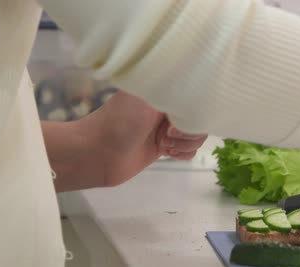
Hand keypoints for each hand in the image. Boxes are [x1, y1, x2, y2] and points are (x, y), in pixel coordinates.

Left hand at [45, 91, 206, 191]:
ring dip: (184, 143)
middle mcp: (168, 105)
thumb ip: (172, 86)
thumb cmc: (118, 122)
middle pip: (201, 116)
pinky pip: (190, 150)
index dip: (195, 109)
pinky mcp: (166, 146)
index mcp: (163, 88)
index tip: (176, 117)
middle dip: (189, 130)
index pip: (197, 93)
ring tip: (162, 143)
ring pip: (197, 135)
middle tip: (166, 133)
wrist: (98, 155)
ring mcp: (168, 126)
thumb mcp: (146, 97)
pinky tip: (164, 152)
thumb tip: (194, 77)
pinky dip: (182, 153)